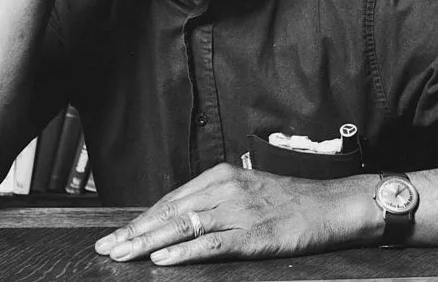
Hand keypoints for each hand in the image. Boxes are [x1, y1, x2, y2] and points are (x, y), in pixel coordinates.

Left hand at [93, 164, 381, 265]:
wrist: (331, 205)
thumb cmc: (291, 201)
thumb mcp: (248, 191)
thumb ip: (215, 202)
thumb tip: (180, 221)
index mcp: (221, 177)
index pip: (170, 200)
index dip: (141, 219)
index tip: (116, 234)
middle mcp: (225, 189)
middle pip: (170, 212)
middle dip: (134, 231)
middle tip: (106, 248)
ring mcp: (238, 212)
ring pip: (183, 226)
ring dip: (148, 242)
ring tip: (122, 254)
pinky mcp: (253, 234)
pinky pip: (211, 244)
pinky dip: (184, 252)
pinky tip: (162, 260)